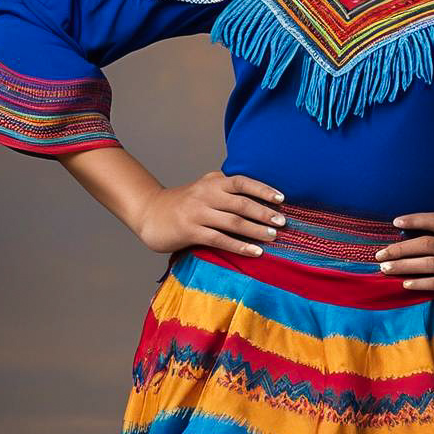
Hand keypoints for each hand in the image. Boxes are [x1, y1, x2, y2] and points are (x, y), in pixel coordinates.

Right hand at [137, 170, 286, 255]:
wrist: (150, 212)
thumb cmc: (184, 202)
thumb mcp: (203, 186)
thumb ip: (225, 186)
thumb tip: (258, 191)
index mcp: (212, 182)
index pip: (242, 182)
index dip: (263, 189)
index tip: (282, 198)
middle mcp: (206, 195)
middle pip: (241, 203)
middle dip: (264, 212)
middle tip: (283, 222)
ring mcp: (197, 213)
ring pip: (232, 222)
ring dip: (256, 230)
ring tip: (273, 236)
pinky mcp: (190, 232)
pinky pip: (219, 239)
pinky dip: (239, 246)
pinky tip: (254, 252)